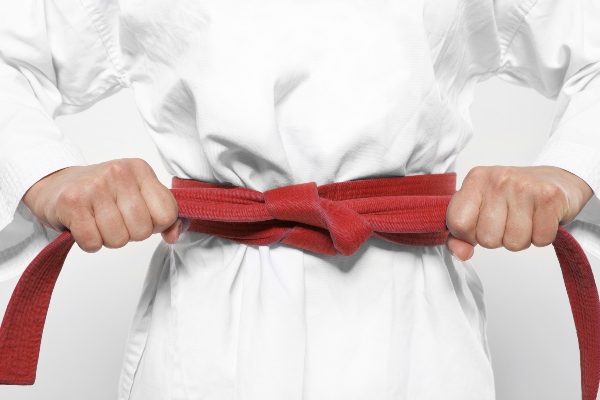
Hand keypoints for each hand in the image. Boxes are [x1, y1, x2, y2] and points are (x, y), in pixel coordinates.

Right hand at [22, 158, 187, 251]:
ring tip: (98, 221)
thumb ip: (165, 215)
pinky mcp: (72, 202)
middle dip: (130, 234)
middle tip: (114, 219)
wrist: (55, 184)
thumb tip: (174, 235)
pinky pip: (93, 243)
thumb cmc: (102, 193)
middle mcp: (119, 172)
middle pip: (143, 231)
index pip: (167, 214)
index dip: (155, 225)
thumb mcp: (139, 195)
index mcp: (141, 169)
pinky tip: (84, 226)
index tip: (139, 217)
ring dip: (108, 239)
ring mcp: (95, 185)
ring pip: (119, 240)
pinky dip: (89, 243)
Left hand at [445, 165, 593, 260]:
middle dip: (498, 239)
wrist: (557, 180)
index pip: (458, 223)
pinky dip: (541, 237)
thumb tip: (460, 253)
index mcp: (475, 179)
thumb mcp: (480, 208)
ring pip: (513, 243)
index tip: (480, 225)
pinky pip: (540, 240)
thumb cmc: (513, 196)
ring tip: (525, 220)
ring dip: (520, 239)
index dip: (469, 235)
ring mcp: (524, 186)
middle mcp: (497, 179)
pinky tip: (540, 219)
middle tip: (508, 220)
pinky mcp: (549, 196)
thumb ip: (461, 234)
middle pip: (487, 239)